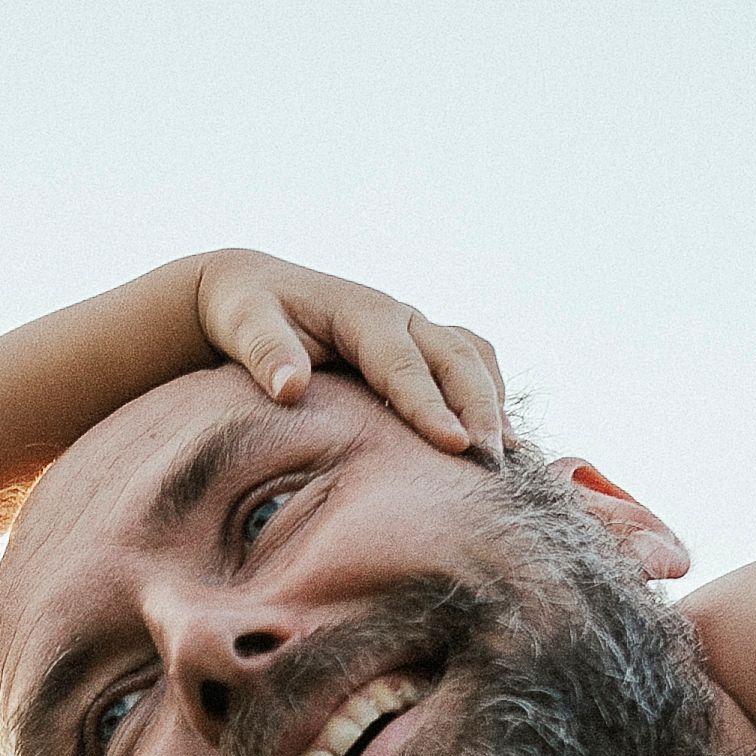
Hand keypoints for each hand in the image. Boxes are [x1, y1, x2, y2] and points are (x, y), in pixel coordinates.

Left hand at [188, 253, 506, 462]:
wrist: (253, 291)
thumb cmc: (247, 312)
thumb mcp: (245, 326)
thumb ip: (266, 353)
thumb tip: (290, 388)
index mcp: (362, 312)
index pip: (403, 363)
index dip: (430, 404)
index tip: (455, 445)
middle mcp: (399, 317)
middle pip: (455, 359)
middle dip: (480, 408)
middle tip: (495, 463)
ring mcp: (415, 330)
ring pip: (472, 359)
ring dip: (494, 403)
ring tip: (509, 458)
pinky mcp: (419, 348)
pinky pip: (469, 365)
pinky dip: (489, 396)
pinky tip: (496, 441)